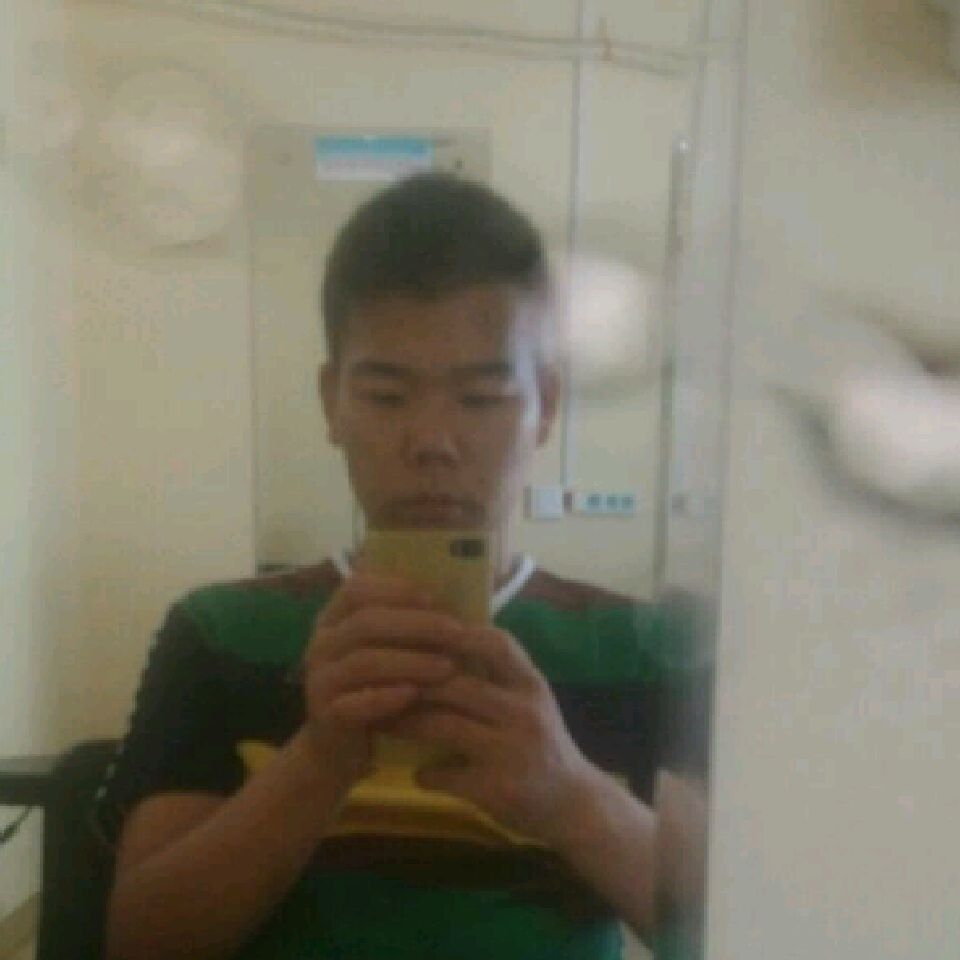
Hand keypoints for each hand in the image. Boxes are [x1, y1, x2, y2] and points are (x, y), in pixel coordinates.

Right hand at [298, 573, 467, 788]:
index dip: (395, 589)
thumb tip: (460, 596)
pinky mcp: (325, 715)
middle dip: (417, 625)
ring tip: (448, 668)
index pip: (357, 588)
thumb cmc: (376, 686)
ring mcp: (319, 679)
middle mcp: (321, 643)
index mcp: (334, 617)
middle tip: (457, 632)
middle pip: (366, 623)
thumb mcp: (387, 649)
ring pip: (365, 662)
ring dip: (411, 662)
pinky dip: (387, 697)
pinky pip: (356, 703)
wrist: (340, 747)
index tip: (435, 598)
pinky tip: (414, 695)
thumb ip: (408, 624)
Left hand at [383, 625, 598, 846]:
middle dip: (412, 683)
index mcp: (531, 684)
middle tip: (377, 681)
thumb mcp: (530, 702)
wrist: (575, 806)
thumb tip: (439, 644)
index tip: (416, 632)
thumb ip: (497, 677)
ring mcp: (512, 751)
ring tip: (383, 722)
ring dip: (406, 724)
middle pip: (456, 685)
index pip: (495, 644)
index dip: (454, 635)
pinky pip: (446, 774)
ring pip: (444, 726)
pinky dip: (425, 773)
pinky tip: (417, 772)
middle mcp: (524, 712)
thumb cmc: (543, 745)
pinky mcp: (498, 789)